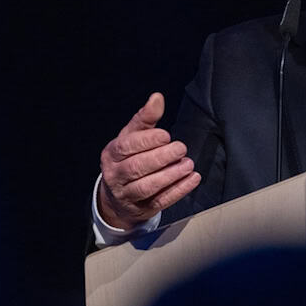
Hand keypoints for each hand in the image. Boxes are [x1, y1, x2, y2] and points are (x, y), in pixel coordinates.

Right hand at [98, 93, 200, 229]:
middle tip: (181, 148)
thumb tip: (157, 98)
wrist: (118, 195)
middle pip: (136, 168)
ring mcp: (128, 194)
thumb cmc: (128, 158)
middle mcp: (116, 175)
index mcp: (112, 154)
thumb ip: (145, 118)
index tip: (166, 136)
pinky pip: (161, 201)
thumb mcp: (132, 136)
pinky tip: (192, 179)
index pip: (126, 147)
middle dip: (161, 158)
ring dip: (170, 176)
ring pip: (147, 187)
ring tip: (188, 164)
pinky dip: (178, 191)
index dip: (146, 141)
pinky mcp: (143, 208)